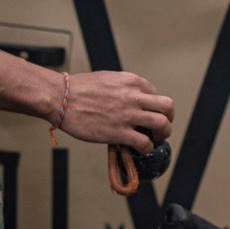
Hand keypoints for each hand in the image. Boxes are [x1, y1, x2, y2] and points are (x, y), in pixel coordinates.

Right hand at [54, 71, 173, 149]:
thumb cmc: (77, 88)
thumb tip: (128, 100)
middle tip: (162, 126)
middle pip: (167, 107)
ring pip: (162, 124)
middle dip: (168, 118)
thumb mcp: (107, 79)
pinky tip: (140, 149)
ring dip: (163, 134)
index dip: (154, 105)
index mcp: (131, 81)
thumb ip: (122, 88)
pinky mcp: (119, 132)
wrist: (61, 98)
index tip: (148, 113)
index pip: (155, 93)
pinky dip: (146, 148)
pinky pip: (144, 143)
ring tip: (156, 139)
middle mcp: (134, 97)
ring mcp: (128, 115)